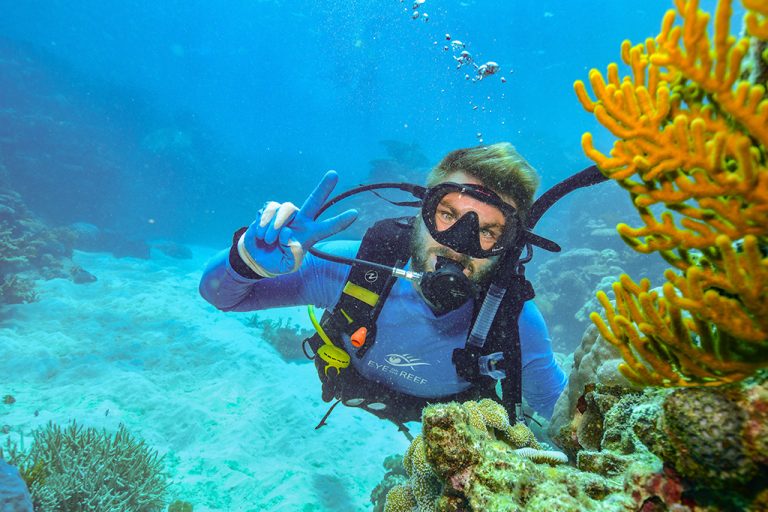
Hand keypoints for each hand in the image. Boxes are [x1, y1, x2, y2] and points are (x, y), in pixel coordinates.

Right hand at [237, 171, 357, 276]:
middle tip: (334, 174)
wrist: (258, 257)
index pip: (328, 227)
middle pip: (314, 200)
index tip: (355, 213)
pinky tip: (261, 234)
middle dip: (324, 187)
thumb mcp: (288, 265)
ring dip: (275, 227)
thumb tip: (288, 234)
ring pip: (286, 209)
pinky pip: (269, 209)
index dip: (341, 221)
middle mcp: (301, 221)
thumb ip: (292, 254)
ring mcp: (286, 214)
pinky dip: (264, 223)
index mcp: (309, 235)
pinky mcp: (271, 209)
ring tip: (269, 240)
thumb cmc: (277, 261)